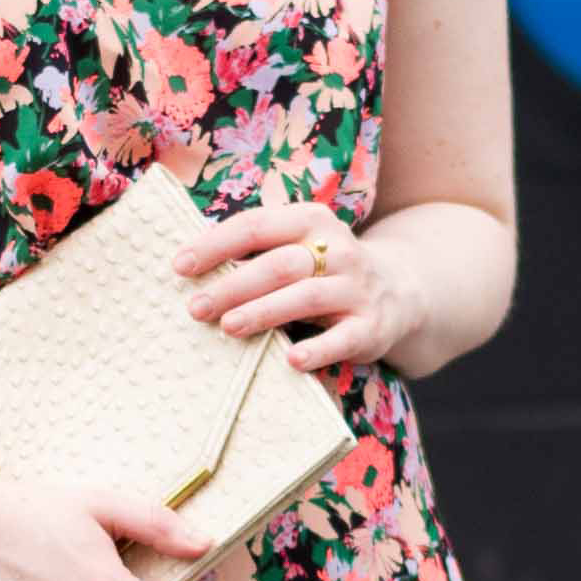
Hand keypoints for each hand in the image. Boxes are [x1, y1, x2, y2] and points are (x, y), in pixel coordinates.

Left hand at [178, 200, 398, 372]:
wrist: (399, 290)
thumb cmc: (324, 269)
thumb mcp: (298, 246)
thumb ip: (256, 250)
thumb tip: (188, 266)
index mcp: (311, 220)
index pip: (256, 225)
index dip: (216, 244)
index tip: (180, 265)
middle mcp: (337, 250)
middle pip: (278, 265)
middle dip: (233, 286)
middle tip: (195, 307)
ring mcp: (356, 288)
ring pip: (305, 297)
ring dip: (263, 312)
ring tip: (228, 327)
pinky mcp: (371, 326)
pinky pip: (342, 339)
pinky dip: (316, 350)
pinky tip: (290, 360)